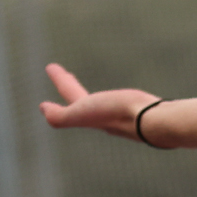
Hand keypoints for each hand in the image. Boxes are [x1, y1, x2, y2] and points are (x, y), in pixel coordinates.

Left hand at [41, 62, 160, 140]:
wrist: (152, 120)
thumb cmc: (116, 114)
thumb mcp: (80, 113)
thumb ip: (60, 116)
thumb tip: (45, 111)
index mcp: (90, 117)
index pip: (68, 104)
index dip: (56, 96)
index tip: (45, 93)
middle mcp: (105, 118)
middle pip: (83, 101)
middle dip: (72, 89)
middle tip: (67, 76)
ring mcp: (124, 116)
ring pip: (103, 103)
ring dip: (95, 96)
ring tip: (96, 93)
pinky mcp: (141, 111)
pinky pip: (123, 102)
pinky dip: (117, 98)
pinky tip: (128, 101)